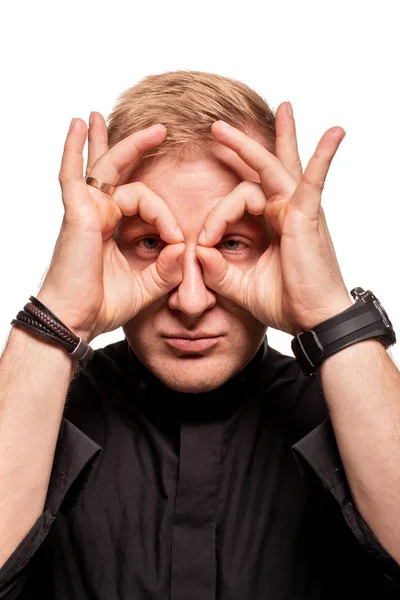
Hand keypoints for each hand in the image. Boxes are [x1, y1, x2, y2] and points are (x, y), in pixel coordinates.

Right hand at [37, 113, 183, 341]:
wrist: (76, 321)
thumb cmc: (102, 305)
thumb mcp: (147, 286)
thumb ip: (168, 269)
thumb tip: (184, 247)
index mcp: (113, 227)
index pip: (143, 202)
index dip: (165, 217)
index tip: (177, 241)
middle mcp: (99, 213)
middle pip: (119, 170)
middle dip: (138, 147)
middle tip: (161, 130)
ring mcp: (87, 211)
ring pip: (108, 168)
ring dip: (125, 144)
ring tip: (150, 128)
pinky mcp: (77, 214)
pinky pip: (72, 176)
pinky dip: (73, 150)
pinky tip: (79, 125)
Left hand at [196, 102, 352, 335]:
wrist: (313, 321)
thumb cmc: (286, 302)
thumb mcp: (240, 285)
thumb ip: (218, 269)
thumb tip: (198, 253)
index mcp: (271, 223)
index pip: (240, 200)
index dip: (216, 217)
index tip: (204, 242)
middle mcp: (285, 211)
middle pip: (261, 169)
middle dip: (240, 147)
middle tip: (216, 127)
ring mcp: (297, 211)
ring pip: (273, 168)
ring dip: (253, 144)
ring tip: (228, 125)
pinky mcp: (308, 218)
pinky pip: (313, 182)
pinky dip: (323, 158)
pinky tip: (334, 133)